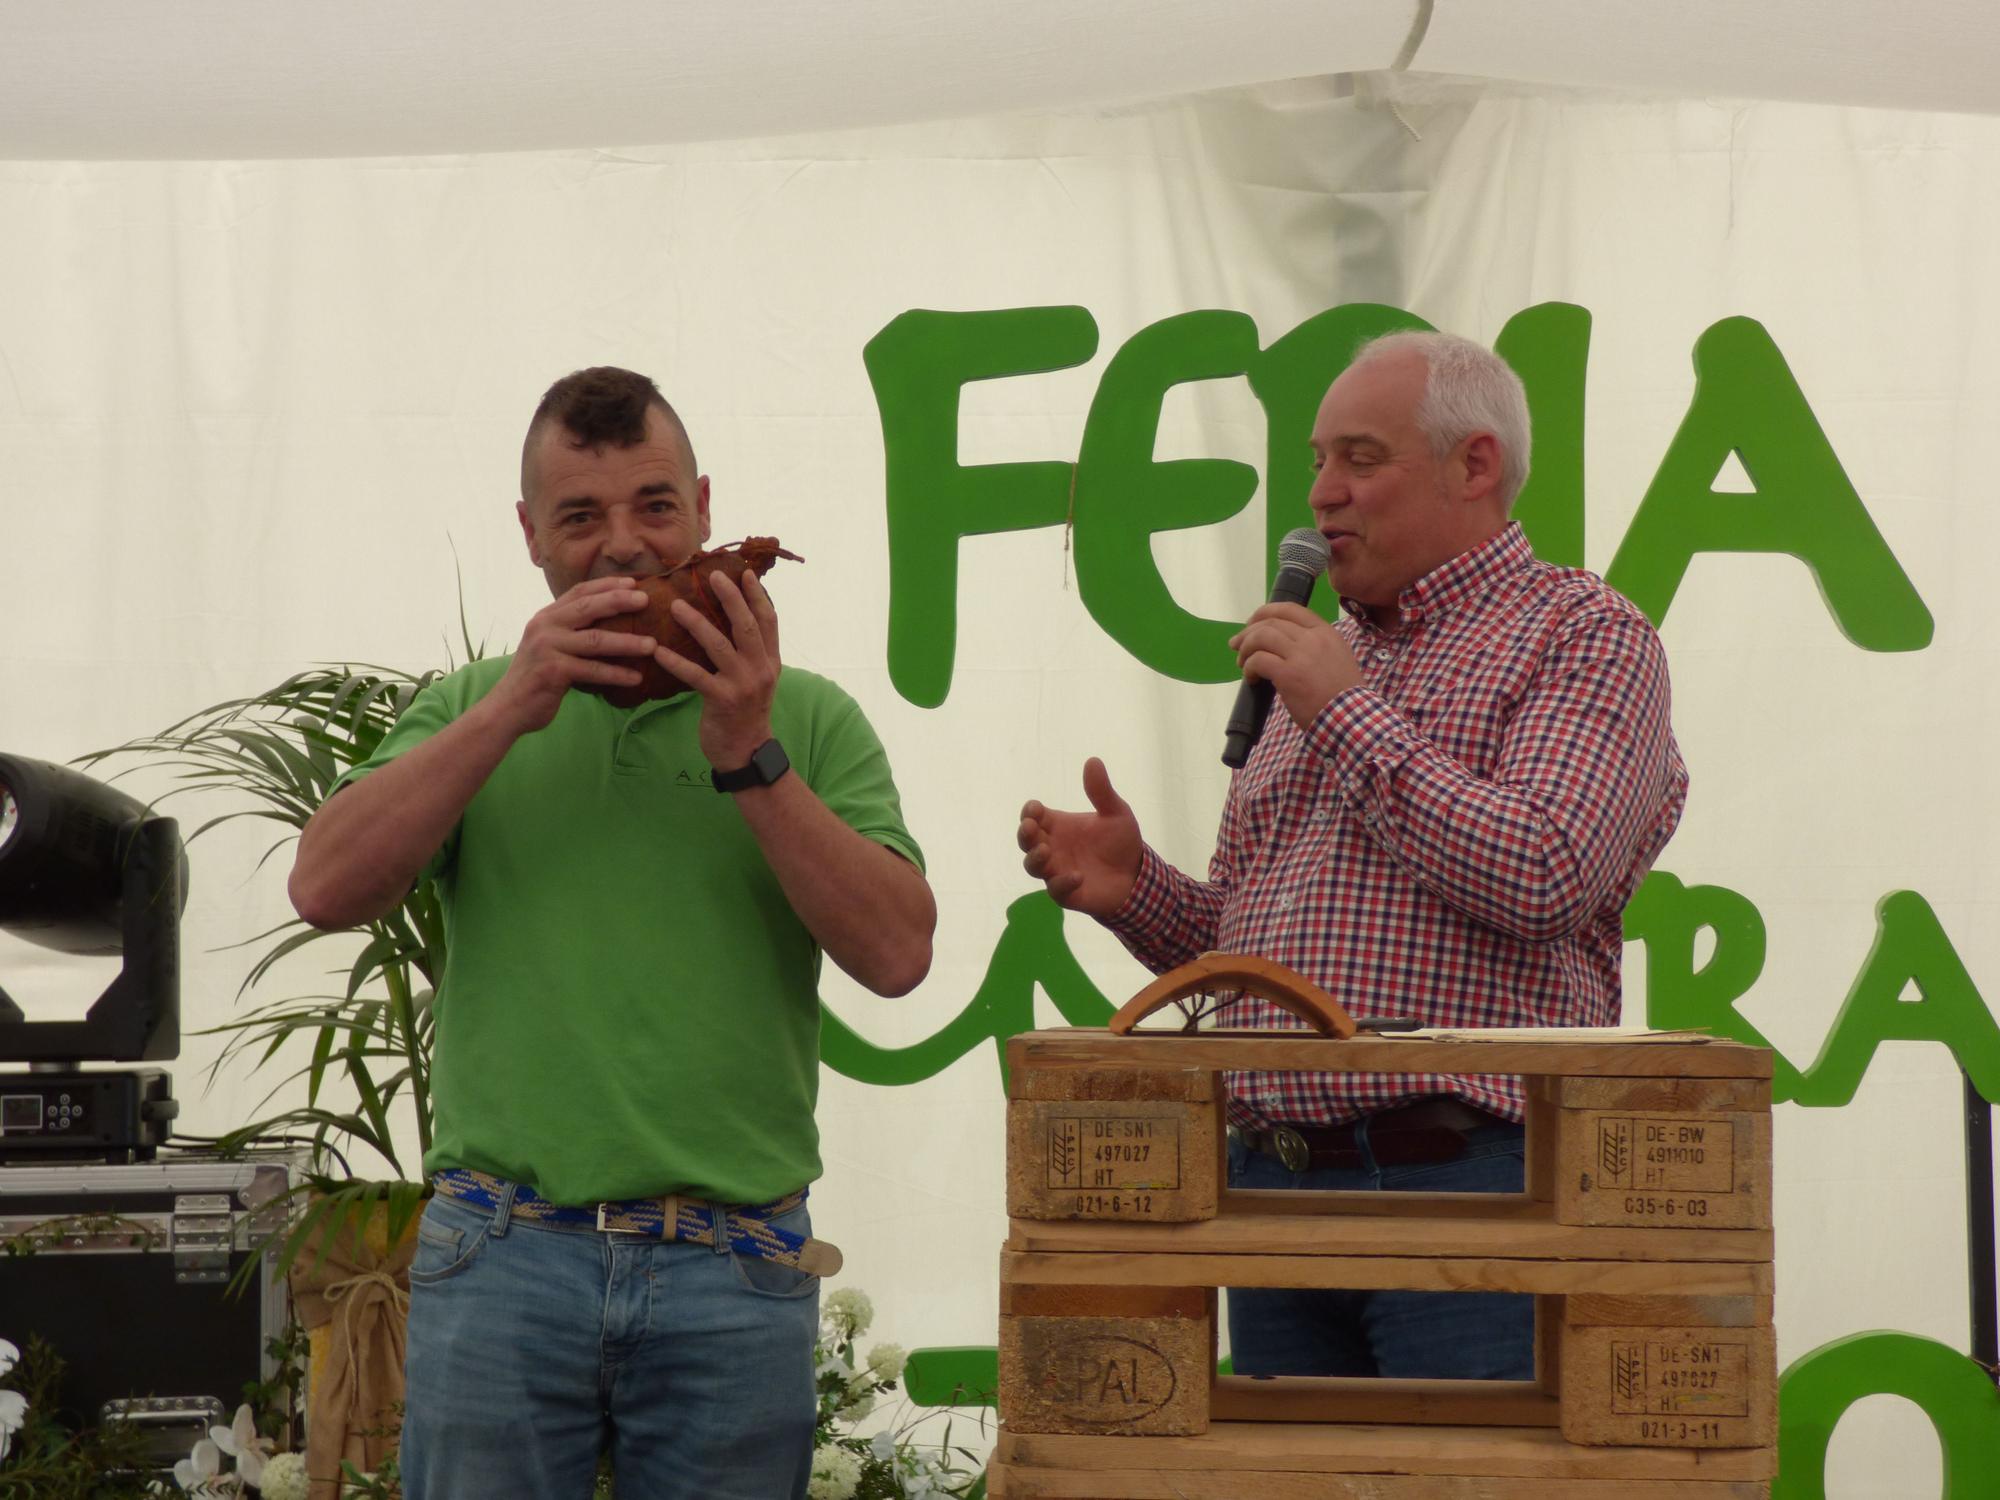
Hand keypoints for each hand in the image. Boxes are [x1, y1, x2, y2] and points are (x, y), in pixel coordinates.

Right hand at [491, 577, 656, 735]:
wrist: (507, 707)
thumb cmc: (535, 677)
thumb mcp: (548, 646)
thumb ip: (569, 631)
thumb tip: (606, 623)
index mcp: (545, 616)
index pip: (579, 592)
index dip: (606, 585)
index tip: (633, 583)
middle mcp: (545, 626)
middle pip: (588, 607)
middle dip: (619, 601)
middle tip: (647, 600)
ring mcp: (548, 647)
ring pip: (596, 639)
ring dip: (628, 642)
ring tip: (652, 645)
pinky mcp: (553, 671)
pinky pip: (593, 670)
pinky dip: (617, 674)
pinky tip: (636, 678)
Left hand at [655, 570, 780, 771]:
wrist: (746, 751)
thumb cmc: (745, 712)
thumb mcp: (757, 678)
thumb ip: (750, 652)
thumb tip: (732, 620)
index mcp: (771, 661)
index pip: (768, 621)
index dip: (757, 595)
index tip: (744, 573)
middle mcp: (761, 669)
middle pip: (747, 625)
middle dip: (731, 598)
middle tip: (712, 576)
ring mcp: (743, 685)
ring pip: (719, 645)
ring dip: (697, 623)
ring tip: (676, 606)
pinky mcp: (722, 700)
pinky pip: (695, 676)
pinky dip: (676, 662)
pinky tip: (658, 651)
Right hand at [1018, 758, 1142, 917]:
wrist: (1137, 875)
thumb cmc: (1121, 842)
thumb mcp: (1116, 813)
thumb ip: (1101, 791)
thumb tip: (1093, 760)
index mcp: (1058, 826)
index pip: (1033, 817)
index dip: (1030, 812)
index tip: (1036, 809)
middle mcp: (1052, 848)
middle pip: (1026, 841)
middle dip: (1024, 834)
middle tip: (1030, 828)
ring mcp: (1057, 871)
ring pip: (1032, 866)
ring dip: (1035, 858)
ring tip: (1045, 851)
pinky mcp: (1067, 893)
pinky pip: (1056, 890)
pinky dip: (1062, 883)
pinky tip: (1077, 876)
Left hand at [1229, 603, 1362, 730]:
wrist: (1351, 717)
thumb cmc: (1344, 695)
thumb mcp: (1337, 658)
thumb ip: (1315, 646)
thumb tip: (1285, 646)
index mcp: (1325, 632)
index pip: (1290, 609)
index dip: (1265, 613)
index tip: (1252, 624)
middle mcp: (1312, 638)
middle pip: (1270, 622)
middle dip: (1248, 632)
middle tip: (1237, 645)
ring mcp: (1300, 654)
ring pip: (1261, 637)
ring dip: (1245, 649)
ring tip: (1242, 663)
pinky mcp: (1288, 674)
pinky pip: (1258, 660)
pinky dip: (1249, 668)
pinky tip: (1252, 679)